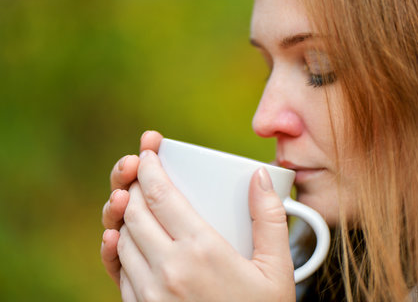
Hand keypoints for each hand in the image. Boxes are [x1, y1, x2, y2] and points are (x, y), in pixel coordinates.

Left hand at [117, 150, 294, 300]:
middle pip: (134, 212)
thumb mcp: (277, 269)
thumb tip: (260, 177)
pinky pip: (119, 270)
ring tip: (132, 197)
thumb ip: (270, 219)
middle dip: (131, 183)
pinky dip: (117, 247)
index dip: (149, 167)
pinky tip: (122, 238)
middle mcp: (168, 270)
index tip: (148, 152)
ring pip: (121, 239)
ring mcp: (150, 293)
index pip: (161, 195)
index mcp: (202, 251)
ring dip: (123, 213)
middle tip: (138, 168)